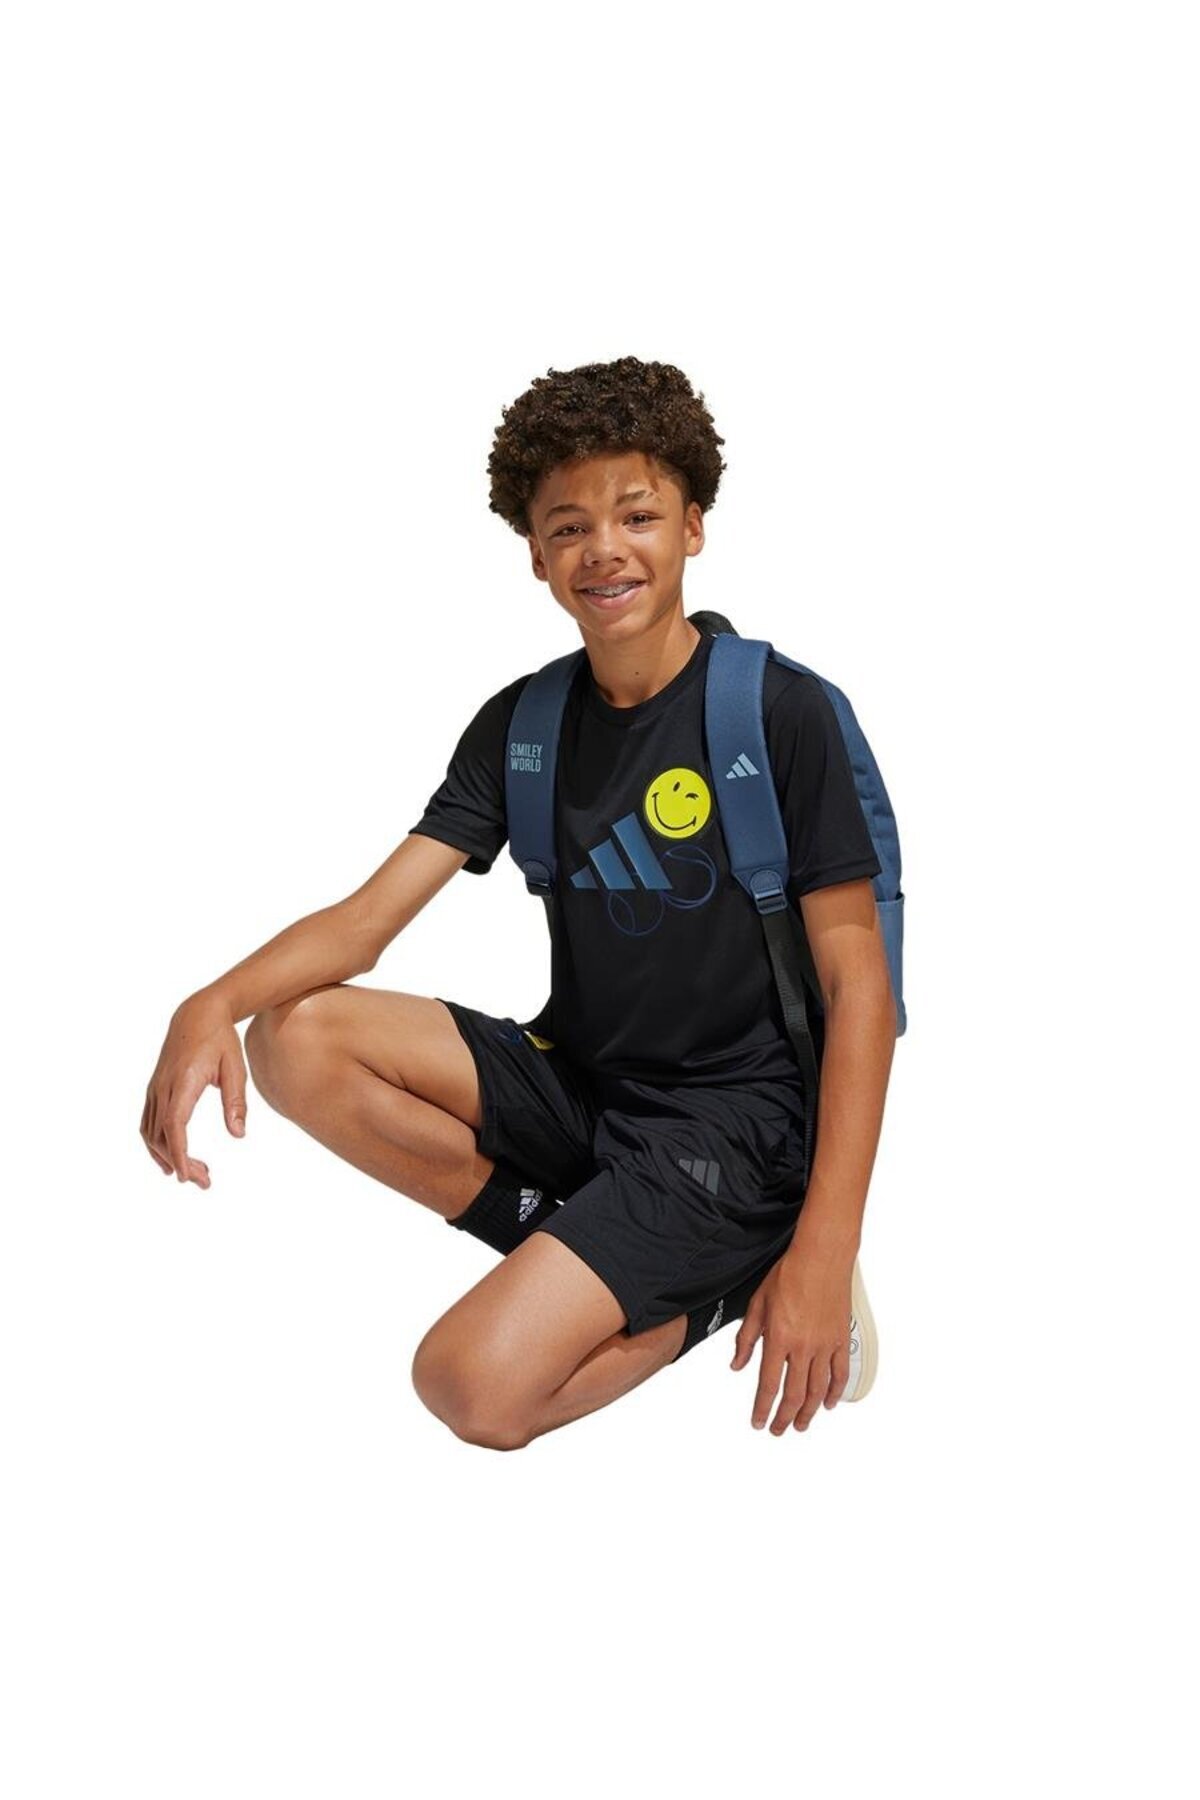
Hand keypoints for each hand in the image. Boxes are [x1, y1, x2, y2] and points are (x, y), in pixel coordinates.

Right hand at [141, 994, 247, 1187]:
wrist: (197, 1014)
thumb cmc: (220, 1040)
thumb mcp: (235, 1069)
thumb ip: (236, 1102)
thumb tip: (238, 1135)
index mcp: (183, 1082)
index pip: (175, 1126)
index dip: (180, 1153)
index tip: (187, 1176)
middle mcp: (162, 1088)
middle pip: (162, 1136)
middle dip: (181, 1162)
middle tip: (204, 1181)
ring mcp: (155, 1089)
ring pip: (150, 1132)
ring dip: (166, 1157)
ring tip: (189, 1175)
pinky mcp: (154, 1089)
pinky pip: (148, 1122)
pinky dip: (155, 1144)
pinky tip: (169, 1158)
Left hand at [728, 1244, 854, 1433]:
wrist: (821, 1257)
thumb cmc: (788, 1275)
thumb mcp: (757, 1304)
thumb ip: (746, 1338)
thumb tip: (737, 1364)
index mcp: (779, 1339)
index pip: (768, 1385)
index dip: (762, 1409)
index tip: (758, 1422)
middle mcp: (803, 1347)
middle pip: (794, 1395)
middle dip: (784, 1417)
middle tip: (778, 1429)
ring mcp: (825, 1345)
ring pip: (817, 1390)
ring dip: (808, 1412)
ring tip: (801, 1425)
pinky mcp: (840, 1340)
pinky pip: (839, 1374)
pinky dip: (834, 1392)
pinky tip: (828, 1404)